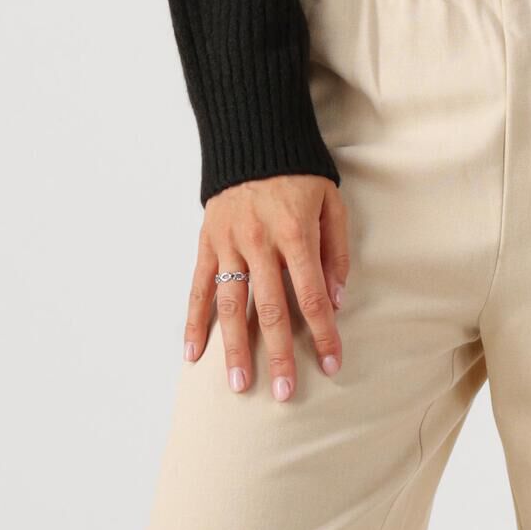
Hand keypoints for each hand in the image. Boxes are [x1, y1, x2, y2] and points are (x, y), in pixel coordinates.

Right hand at [184, 174, 350, 398]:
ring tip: (238, 384)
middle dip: (279, 354)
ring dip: (235, 348)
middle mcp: (259, 242)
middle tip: (283, 393)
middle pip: (271, 309)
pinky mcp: (206, 243)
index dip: (324, 333)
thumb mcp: (332, 203)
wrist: (253, 137)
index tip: (332, 365)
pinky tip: (193, 353)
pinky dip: (194, 321)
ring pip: (231, 305)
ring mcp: (228, 244)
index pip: (312, 295)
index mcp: (295, 233)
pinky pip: (198, 287)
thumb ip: (337, 252)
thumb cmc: (299, 173)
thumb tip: (338, 300)